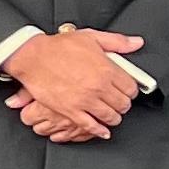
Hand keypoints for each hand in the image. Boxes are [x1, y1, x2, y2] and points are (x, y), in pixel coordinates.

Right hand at [2, 28, 146, 141]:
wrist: (33, 57)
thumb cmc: (57, 47)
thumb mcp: (91, 37)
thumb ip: (117, 41)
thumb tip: (135, 43)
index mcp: (106, 70)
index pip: (131, 88)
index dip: (131, 90)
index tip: (127, 90)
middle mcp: (99, 87)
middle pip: (123, 104)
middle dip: (123, 104)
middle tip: (119, 102)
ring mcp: (85, 101)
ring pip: (111, 117)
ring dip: (114, 117)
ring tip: (111, 114)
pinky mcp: (71, 111)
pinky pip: (91, 126)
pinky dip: (99, 131)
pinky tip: (102, 130)